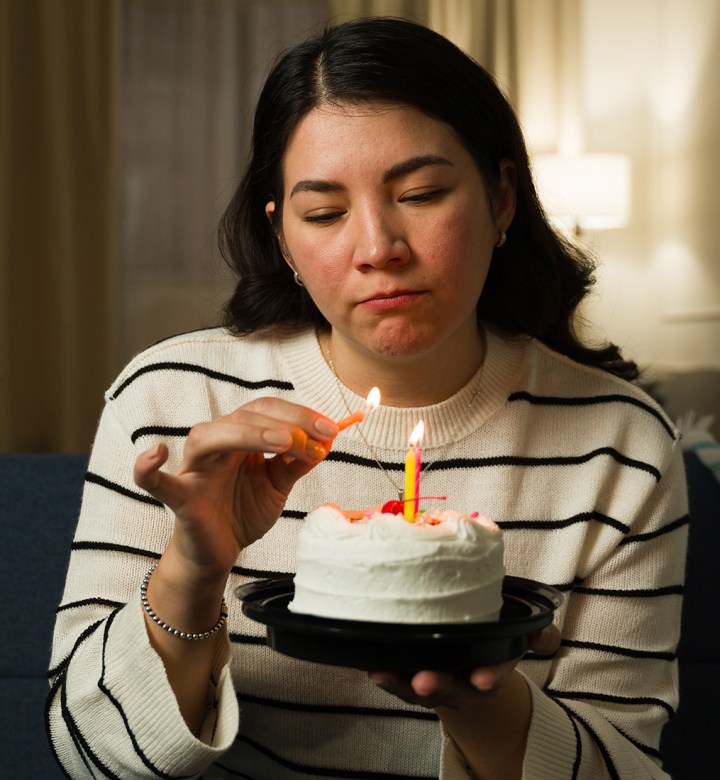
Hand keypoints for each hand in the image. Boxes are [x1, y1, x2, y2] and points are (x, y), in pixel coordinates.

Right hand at [133, 397, 337, 577]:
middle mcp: (215, 444)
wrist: (218, 554)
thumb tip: (325, 442)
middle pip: (246, 416)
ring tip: (285, 442)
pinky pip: (157, 482)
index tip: (331, 429)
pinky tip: (156, 452)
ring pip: (212, 436)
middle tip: (320, 437)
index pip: (267, 411)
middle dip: (288, 422)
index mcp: (239, 437)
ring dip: (251, 433)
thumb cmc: (242, 512)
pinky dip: (148, 467)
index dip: (300, 415)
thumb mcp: (277, 485)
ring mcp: (195, 468)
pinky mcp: (180, 497)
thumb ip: (297, 463)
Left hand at [368, 623, 559, 709]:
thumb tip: (544, 633)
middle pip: (448, 688)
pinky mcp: (406, 674)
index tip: (482, 679)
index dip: (488, 677)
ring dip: (399, 682)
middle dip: (437, 685)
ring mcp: (431, 678)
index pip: (491, 676)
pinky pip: (393, 678)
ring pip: (414, 687)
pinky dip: (382, 674)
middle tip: (425, 680)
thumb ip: (536, 632)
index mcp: (488, 670)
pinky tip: (369, 664)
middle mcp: (459, 681)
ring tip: (383, 672)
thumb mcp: (517, 633)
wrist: (466, 661)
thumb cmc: (490, 638)